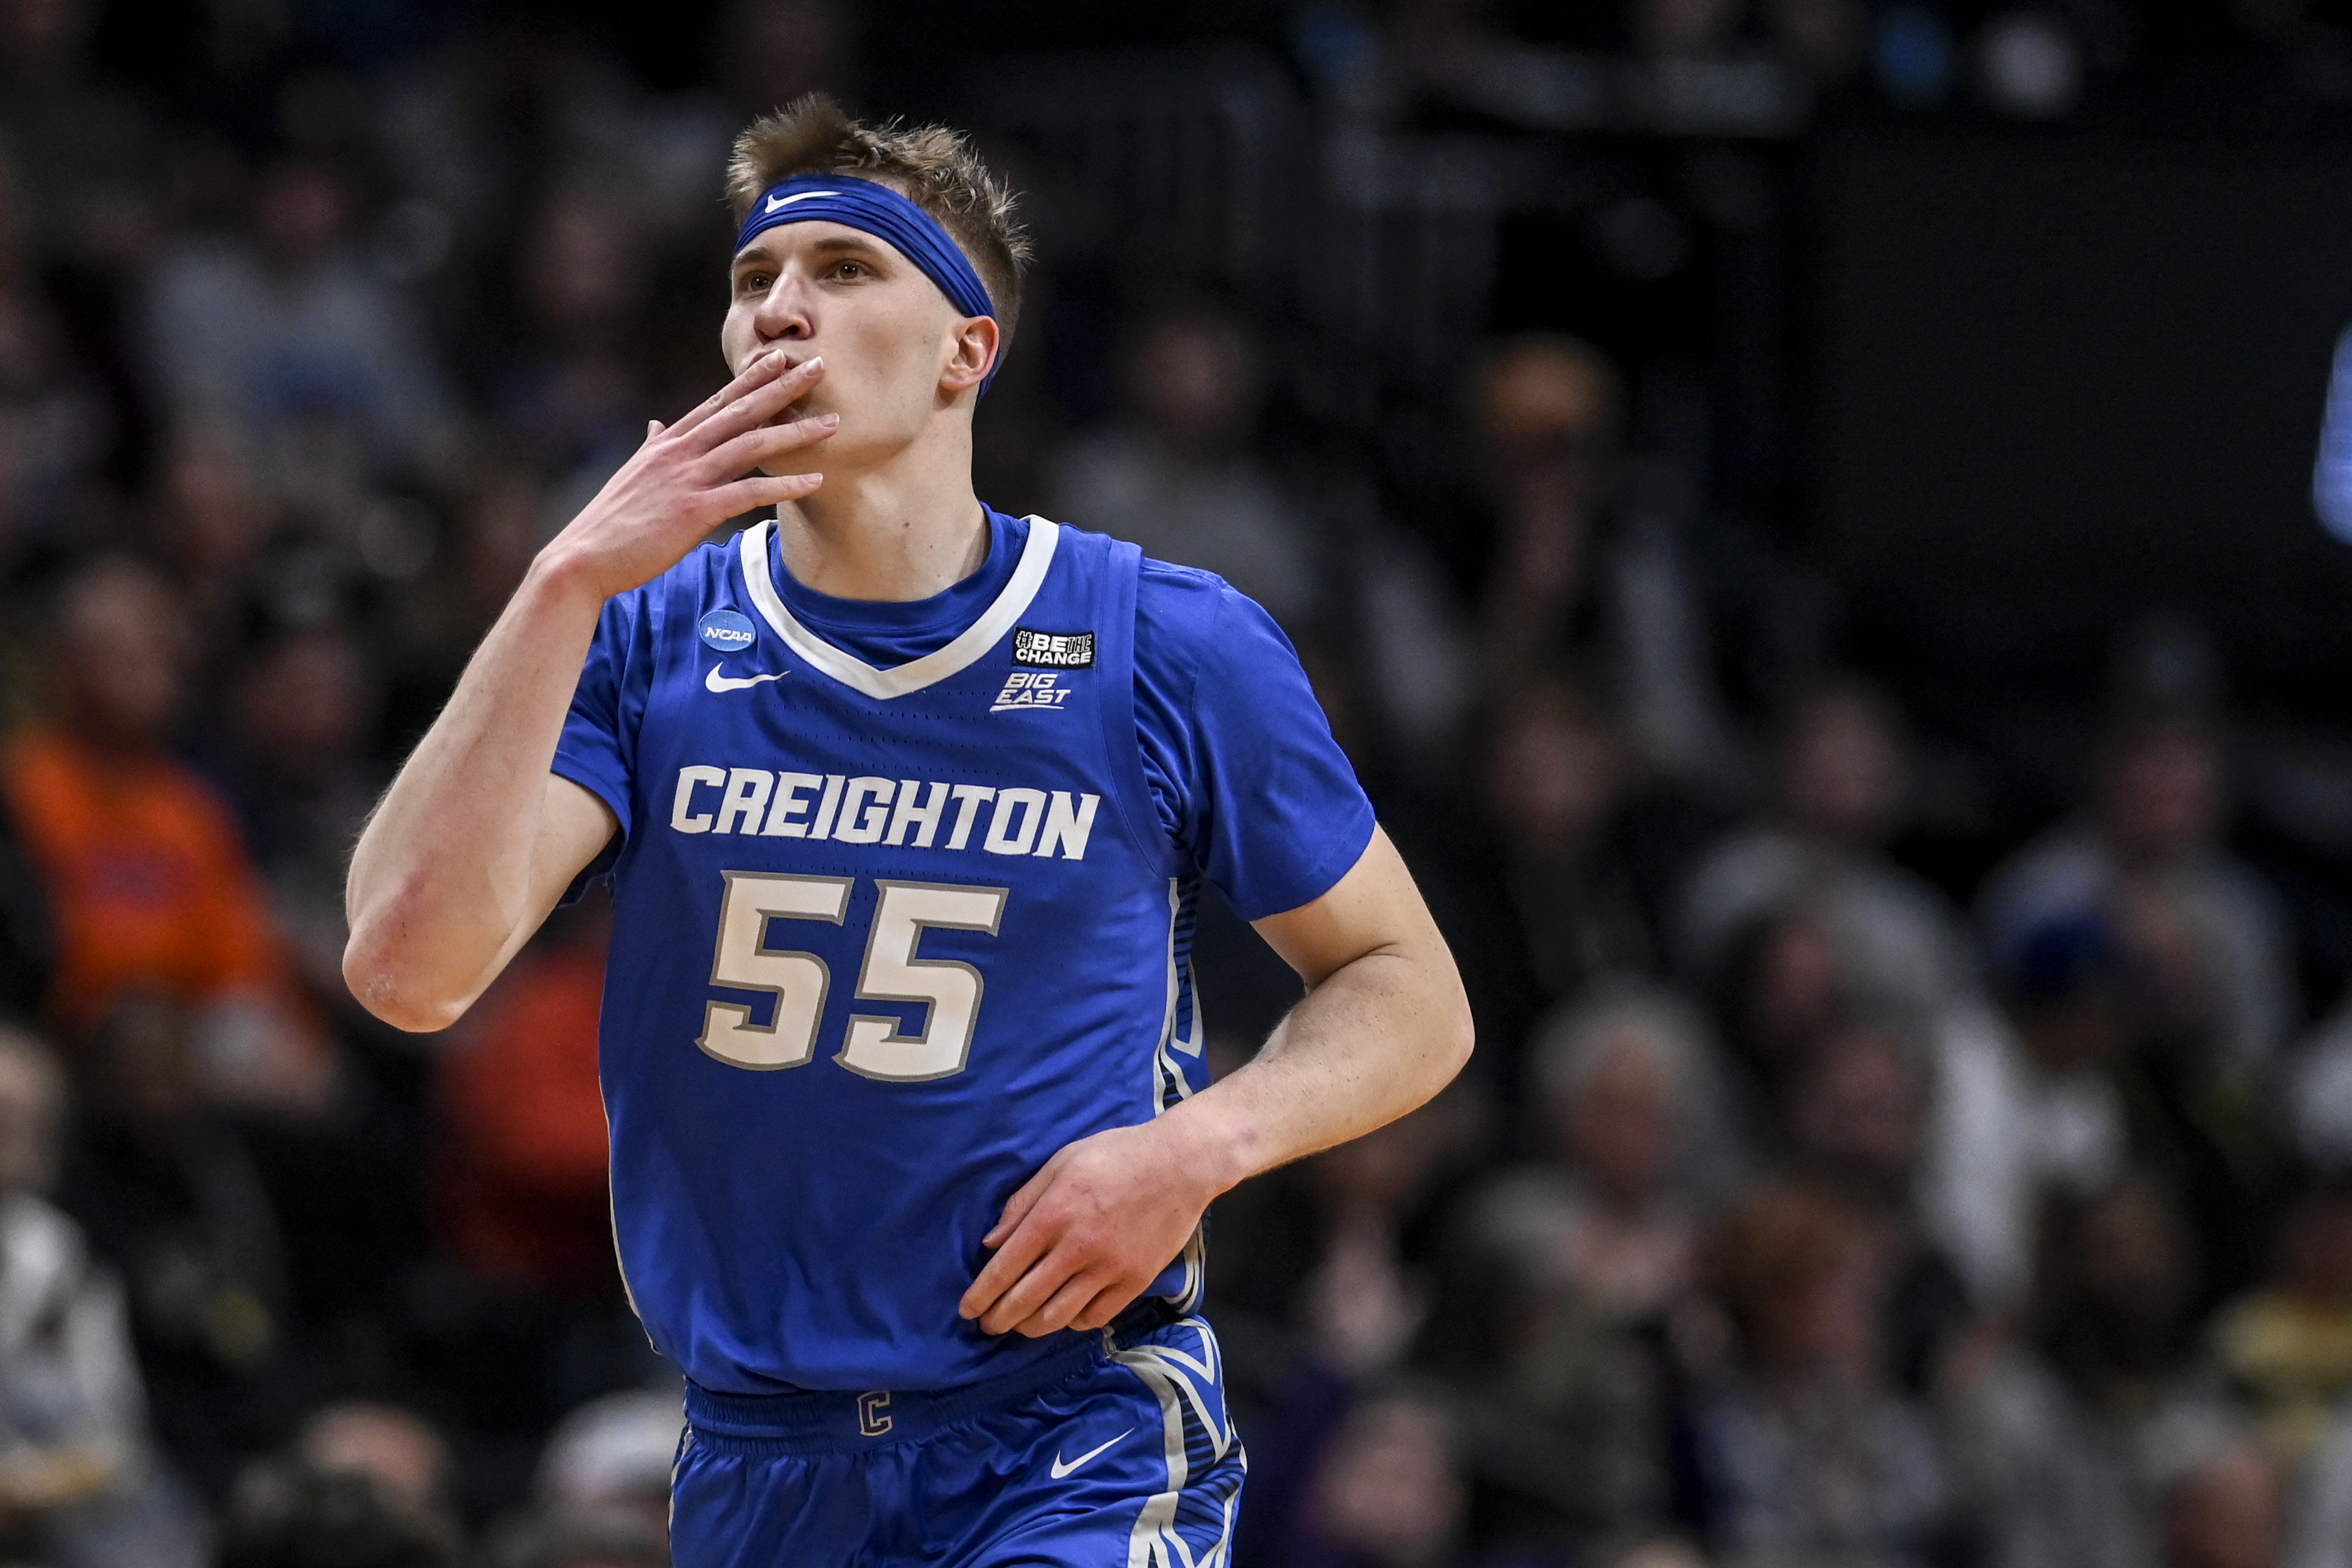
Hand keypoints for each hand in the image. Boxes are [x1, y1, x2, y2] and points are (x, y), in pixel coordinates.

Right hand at [541, 350, 837, 602]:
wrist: (584, 557)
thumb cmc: (611, 522)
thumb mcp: (633, 474)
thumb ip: (651, 446)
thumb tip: (656, 424)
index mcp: (668, 443)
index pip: (718, 402)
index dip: (750, 378)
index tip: (778, 357)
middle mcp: (680, 452)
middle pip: (741, 411)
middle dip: (782, 387)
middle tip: (819, 365)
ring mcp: (688, 480)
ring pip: (751, 446)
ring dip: (796, 432)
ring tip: (834, 422)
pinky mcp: (695, 512)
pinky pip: (749, 493)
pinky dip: (784, 486)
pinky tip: (815, 481)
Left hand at [959, 1120, 1224, 1336]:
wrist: (1181, 1163)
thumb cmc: (1117, 1155)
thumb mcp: (1061, 1162)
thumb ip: (1023, 1203)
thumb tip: (991, 1242)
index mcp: (1054, 1214)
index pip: (1004, 1268)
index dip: (980, 1295)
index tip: (967, 1310)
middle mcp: (1076, 1247)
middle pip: (1025, 1300)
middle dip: (998, 1319)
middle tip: (987, 1325)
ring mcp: (1108, 1268)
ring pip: (1058, 1316)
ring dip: (1031, 1327)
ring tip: (1021, 1326)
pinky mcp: (1135, 1280)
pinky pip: (1096, 1316)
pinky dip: (1074, 1322)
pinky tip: (1065, 1315)